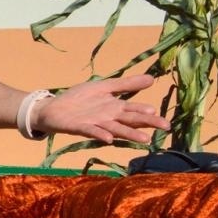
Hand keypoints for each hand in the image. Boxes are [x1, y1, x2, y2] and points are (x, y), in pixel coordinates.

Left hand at [33, 74, 166, 143]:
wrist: (53, 108)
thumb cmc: (80, 99)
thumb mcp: (104, 86)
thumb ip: (127, 84)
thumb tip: (153, 78)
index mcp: (115, 107)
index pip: (135, 110)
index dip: (147, 112)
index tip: (161, 114)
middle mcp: (108, 118)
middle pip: (130, 121)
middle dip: (147, 124)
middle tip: (164, 127)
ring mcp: (95, 124)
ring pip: (115, 129)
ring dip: (129, 134)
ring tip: (144, 139)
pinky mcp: (79, 127)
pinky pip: (91, 131)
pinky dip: (100, 134)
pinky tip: (109, 138)